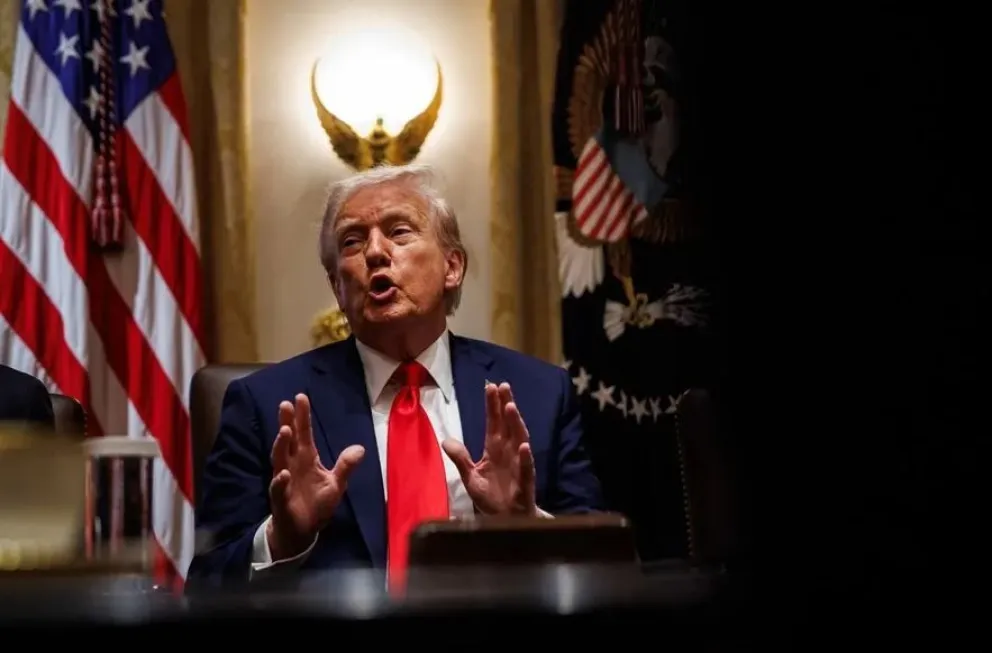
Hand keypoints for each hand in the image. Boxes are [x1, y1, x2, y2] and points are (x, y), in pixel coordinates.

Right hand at [267, 393, 364, 559]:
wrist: (304, 530)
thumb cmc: (317, 503)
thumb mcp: (337, 483)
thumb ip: (346, 466)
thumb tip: (360, 448)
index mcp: (307, 458)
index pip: (304, 433)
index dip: (302, 416)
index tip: (301, 397)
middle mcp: (293, 464)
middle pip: (289, 440)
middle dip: (287, 422)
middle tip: (285, 404)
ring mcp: (284, 480)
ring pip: (280, 459)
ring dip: (281, 445)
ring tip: (285, 430)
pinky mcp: (280, 498)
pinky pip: (278, 488)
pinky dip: (280, 481)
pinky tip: (284, 473)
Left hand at [442, 382, 536, 516]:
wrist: (506, 521)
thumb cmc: (491, 496)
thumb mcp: (470, 477)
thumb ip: (460, 458)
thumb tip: (445, 439)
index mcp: (495, 448)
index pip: (494, 422)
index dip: (493, 405)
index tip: (491, 386)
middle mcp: (508, 452)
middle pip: (507, 425)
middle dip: (505, 405)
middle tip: (503, 386)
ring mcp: (518, 465)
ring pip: (519, 440)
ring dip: (516, 424)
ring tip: (511, 407)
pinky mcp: (525, 482)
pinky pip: (527, 468)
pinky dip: (526, 457)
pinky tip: (524, 446)